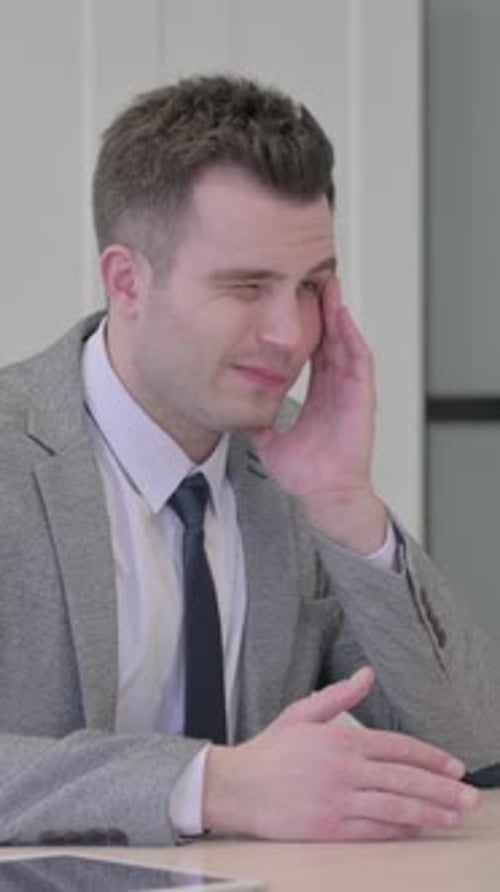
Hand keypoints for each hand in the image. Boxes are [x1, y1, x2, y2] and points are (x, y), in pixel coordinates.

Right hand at [203, 667, 479, 841]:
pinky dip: (399, 830)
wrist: (237, 786)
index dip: (430, 758)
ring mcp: (338, 801)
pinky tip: (418, 829)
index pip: (398, 747)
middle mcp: (345, 770)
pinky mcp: (329, 828)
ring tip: (453, 816)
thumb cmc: (270, 751)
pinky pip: (373, 830)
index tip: (454, 766)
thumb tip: (367, 673)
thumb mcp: (303, 713)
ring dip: (430, 812)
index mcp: (341, 740)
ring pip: (395, 807)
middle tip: (470, 796)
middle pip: (405, 779)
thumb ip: (339, 695)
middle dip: (442, 788)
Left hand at [252, 277, 386, 552]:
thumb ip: (254, 419)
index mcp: (318, 394)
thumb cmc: (303, 474)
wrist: (321, 497)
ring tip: (329, 286)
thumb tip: (230, 406)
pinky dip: (351, 338)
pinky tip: (342, 317)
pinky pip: (359, 362)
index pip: (313, 350)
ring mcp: (351, 392)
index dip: (305, 325)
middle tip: (312, 278)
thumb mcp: (267, 439)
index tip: (292, 301)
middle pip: (331, 338)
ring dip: (339, 314)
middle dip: (323, 308)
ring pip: (346, 342)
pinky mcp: (361, 399)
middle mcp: (336, 388)